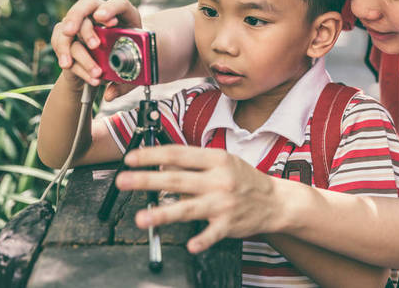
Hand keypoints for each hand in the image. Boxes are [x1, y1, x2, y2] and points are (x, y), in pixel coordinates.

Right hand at [51, 0, 141, 99]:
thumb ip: (123, 85)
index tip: (102, 18)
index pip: (119, 3)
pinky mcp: (66, 35)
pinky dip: (65, 56)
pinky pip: (59, 40)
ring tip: (78, 63)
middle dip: (80, 20)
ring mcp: (81, 23)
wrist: (107, 71)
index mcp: (124, 17)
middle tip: (84, 39)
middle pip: (86, 4)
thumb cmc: (124, 66)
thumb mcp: (130, 76)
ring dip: (72, 46)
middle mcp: (99, 15)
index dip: (111, 8)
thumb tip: (110, 95)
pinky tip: (69, 66)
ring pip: (69, 25)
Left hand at [115, 145, 282, 252]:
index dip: (153, 155)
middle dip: (147, 180)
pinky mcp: (228, 224)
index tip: (132, 158)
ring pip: (188, 207)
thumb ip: (193, 163)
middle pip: (177, 179)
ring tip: (141, 218)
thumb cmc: (244, 179)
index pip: (179, 154)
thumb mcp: (222, 162)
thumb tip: (162, 164)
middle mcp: (219, 179)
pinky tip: (190, 246)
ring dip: (163, 213)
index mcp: (217, 160)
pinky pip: (212, 234)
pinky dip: (202, 240)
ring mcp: (224, 203)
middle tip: (124, 181)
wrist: (275, 201)